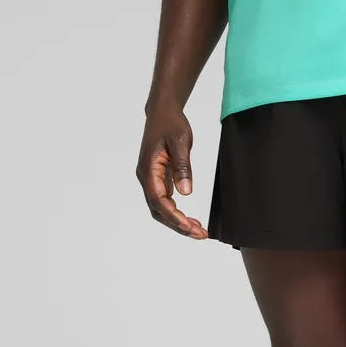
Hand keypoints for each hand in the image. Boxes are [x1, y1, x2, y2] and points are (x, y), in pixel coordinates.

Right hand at [136, 104, 208, 237]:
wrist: (163, 112)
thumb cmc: (170, 123)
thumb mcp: (180, 142)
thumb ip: (182, 167)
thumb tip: (186, 192)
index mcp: (148, 170)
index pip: (158, 201)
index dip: (173, 217)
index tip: (189, 227)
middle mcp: (146, 178)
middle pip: (159, 211)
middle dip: (178, 226)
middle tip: (200, 235)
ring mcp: (152, 180)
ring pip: (162, 210)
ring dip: (178, 223)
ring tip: (199, 232)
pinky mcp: (159, 180)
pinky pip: (166, 203)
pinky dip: (178, 214)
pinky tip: (191, 220)